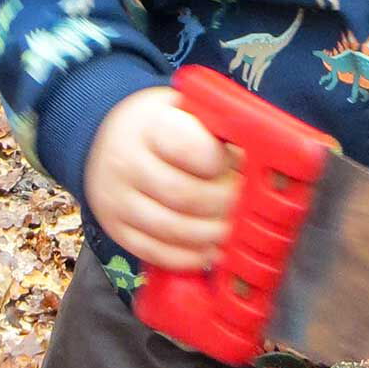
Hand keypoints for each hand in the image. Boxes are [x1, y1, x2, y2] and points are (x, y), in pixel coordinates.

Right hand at [84, 86, 237, 271]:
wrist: (104, 139)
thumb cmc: (159, 126)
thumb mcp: (183, 109)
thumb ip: (216, 128)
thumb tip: (263, 156)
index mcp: (149, 126)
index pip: (190, 148)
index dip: (221, 162)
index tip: (237, 163)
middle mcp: (126, 163)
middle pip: (186, 195)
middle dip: (225, 205)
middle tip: (244, 206)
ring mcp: (116, 200)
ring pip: (172, 229)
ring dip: (211, 235)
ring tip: (232, 231)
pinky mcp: (116, 229)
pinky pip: (155, 253)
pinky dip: (189, 258)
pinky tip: (209, 251)